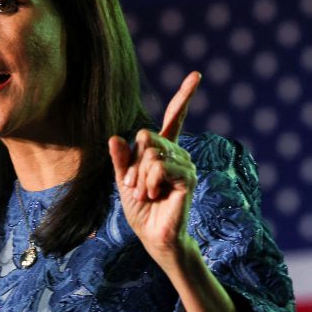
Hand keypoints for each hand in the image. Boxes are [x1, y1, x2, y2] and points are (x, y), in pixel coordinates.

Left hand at [108, 72, 201, 264]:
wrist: (152, 235)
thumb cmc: (140, 209)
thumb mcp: (123, 181)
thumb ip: (121, 160)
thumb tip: (115, 137)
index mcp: (163, 150)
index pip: (175, 117)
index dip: (185, 96)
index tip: (197, 75)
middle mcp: (177, 153)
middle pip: (148, 138)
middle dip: (134, 164)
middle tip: (134, 185)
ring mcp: (185, 164)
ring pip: (152, 153)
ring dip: (140, 176)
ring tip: (145, 193)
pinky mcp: (187, 177)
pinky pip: (161, 166)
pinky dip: (150, 181)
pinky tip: (154, 194)